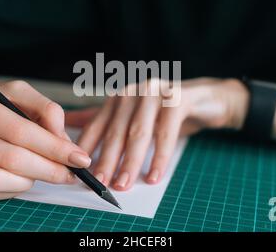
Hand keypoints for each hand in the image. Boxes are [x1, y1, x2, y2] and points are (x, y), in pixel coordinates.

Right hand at [0, 80, 90, 200]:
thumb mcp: (16, 93)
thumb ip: (45, 109)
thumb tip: (64, 141)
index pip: (18, 129)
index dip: (53, 147)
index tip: (79, 157)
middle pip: (10, 157)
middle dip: (49, 168)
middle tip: (71, 173)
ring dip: (29, 180)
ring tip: (43, 171)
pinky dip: (12, 188)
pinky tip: (22, 176)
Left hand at [66, 78, 248, 190]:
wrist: (205, 101)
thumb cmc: (166, 113)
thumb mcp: (134, 118)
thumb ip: (105, 121)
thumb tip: (69, 123)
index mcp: (119, 98)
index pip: (96, 124)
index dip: (86, 148)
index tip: (78, 171)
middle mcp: (134, 92)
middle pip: (116, 130)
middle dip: (106, 159)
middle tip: (100, 183)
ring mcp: (155, 93)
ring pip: (139, 132)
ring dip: (130, 161)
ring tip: (123, 184)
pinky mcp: (178, 99)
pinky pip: (166, 132)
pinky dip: (160, 156)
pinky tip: (155, 175)